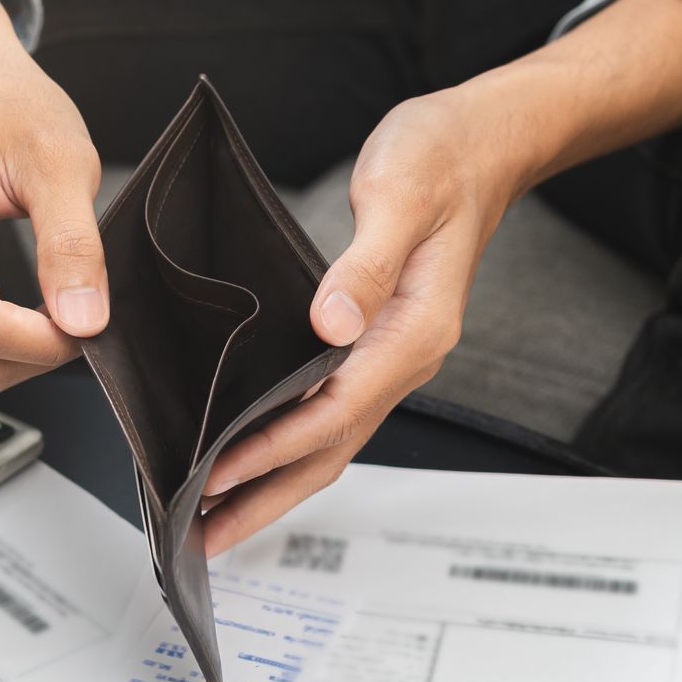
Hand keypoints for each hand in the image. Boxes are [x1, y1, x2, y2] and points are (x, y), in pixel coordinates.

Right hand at [0, 35, 109, 396]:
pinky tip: (13, 300)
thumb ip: (74, 245)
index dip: (44, 344)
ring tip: (48, 295)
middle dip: (34, 353)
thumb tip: (84, 323)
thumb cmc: (3, 105)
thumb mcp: (62, 161)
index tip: (90, 323)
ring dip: (14, 351)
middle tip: (79, 307)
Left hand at [200, 87, 518, 554]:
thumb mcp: (398, 195)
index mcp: (414, 330)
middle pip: (331, 449)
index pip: (335, 410)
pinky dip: (287, 443)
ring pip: (329, 440)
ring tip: (212, 515)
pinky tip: (250, 451)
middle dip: (266, 497)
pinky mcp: (376, 345)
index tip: (217, 470)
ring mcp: (392, 356)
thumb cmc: (440, 160)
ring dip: (273, 483)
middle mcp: (406, 356)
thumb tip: (331, 323)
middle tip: (201, 535)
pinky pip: (329, 411)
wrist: (480, 146)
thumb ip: (365, 265)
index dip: (273, 446)